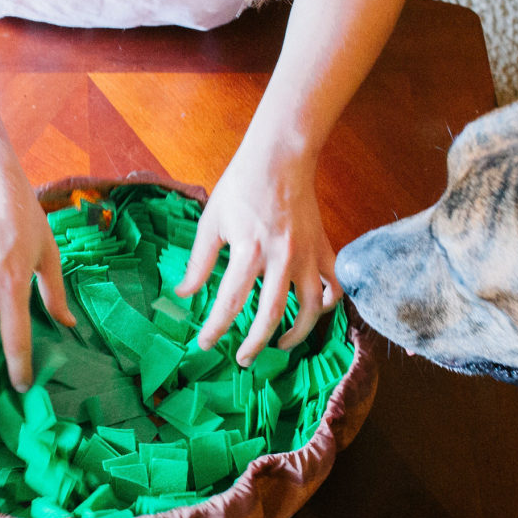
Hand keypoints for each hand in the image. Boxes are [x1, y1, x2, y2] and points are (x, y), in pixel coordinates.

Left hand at [176, 144, 338, 364]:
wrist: (280, 157)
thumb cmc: (241, 186)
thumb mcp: (212, 221)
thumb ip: (199, 261)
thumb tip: (184, 293)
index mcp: (248, 251)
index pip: (231, 301)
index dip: (216, 328)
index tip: (205, 343)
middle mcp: (281, 258)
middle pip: (271, 315)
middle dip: (255, 343)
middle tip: (242, 359)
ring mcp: (307, 255)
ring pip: (310, 308)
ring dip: (296, 333)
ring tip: (280, 345)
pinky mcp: (323, 248)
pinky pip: (334, 285)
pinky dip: (328, 303)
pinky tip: (314, 311)